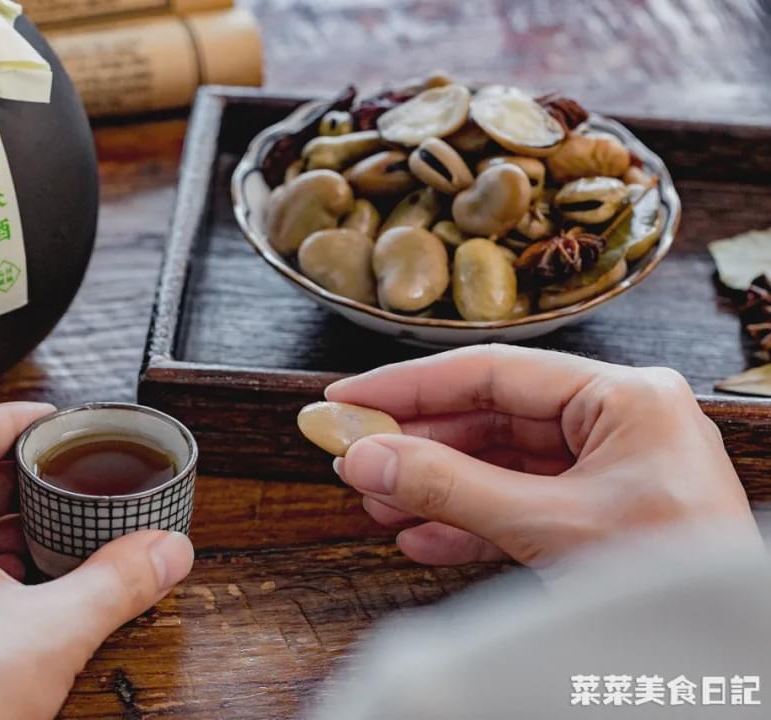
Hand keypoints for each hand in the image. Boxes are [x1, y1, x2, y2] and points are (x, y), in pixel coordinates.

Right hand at [328, 345, 756, 567]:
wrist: (725, 662)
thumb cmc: (670, 580)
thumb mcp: (547, 525)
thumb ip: (449, 486)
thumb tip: (366, 457)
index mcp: (623, 396)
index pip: (492, 372)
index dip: (409, 385)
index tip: (348, 397)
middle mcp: (617, 422)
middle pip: (490, 418)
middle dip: (419, 446)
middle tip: (354, 456)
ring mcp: (609, 471)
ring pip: (499, 466)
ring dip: (435, 488)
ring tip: (377, 506)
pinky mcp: (600, 516)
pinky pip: (519, 507)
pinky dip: (468, 524)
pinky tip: (420, 539)